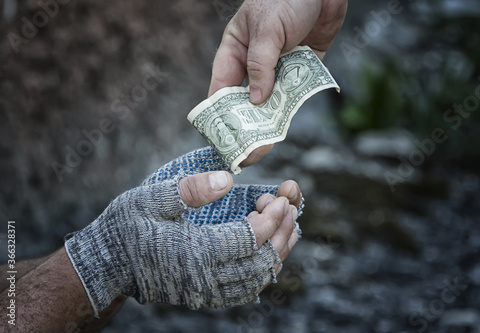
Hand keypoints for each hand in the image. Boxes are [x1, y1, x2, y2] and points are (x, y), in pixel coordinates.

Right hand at [65, 147, 302, 315]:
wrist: (106, 266)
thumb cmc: (125, 228)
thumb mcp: (148, 199)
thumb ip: (188, 189)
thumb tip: (227, 179)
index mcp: (194, 252)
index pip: (248, 239)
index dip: (271, 217)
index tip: (280, 197)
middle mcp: (205, 278)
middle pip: (261, 262)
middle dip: (282, 232)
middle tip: (289, 206)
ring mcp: (206, 291)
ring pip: (257, 280)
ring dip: (278, 252)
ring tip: (290, 227)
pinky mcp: (205, 295)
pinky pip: (245, 290)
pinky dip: (264, 271)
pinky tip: (269, 253)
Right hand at [208, 0, 346, 165]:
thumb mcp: (267, 30)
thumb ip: (260, 65)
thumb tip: (257, 101)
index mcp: (236, 50)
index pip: (222, 86)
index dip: (220, 112)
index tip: (221, 136)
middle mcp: (255, 61)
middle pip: (246, 99)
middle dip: (246, 125)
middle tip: (246, 151)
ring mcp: (279, 66)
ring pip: (271, 100)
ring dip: (269, 121)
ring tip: (265, 147)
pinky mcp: (302, 67)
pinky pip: (294, 91)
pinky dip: (291, 107)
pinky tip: (285, 126)